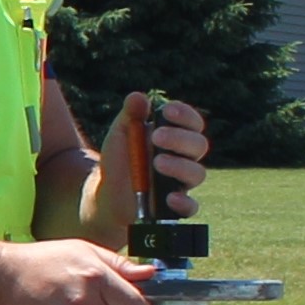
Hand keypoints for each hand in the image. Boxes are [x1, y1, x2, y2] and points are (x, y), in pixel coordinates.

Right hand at [0, 239, 151, 304]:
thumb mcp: (86, 251)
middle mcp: (84, 303)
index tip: (127, 299)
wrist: (5, 277)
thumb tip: (151, 273)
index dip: (134, 303)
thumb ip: (120, 265)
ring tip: (70, 302)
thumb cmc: (46, 260)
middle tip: (91, 295)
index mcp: (96, 278)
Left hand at [94, 92, 208, 228]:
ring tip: (156, 163)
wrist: (106, 193)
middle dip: (180, 139)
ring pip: (197, 173)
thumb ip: (130, 115)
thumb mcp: (120, 134)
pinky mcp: (175, 206)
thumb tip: (138, 97)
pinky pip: (190, 207)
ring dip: (180, 166)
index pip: (192, 122)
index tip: (166, 111)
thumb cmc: (120, 159)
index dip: (185, 115)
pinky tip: (168, 198)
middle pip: (198, 145)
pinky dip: (183, 203)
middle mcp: (183, 158)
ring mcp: (181, 182)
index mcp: (175, 136)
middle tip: (156, 137)